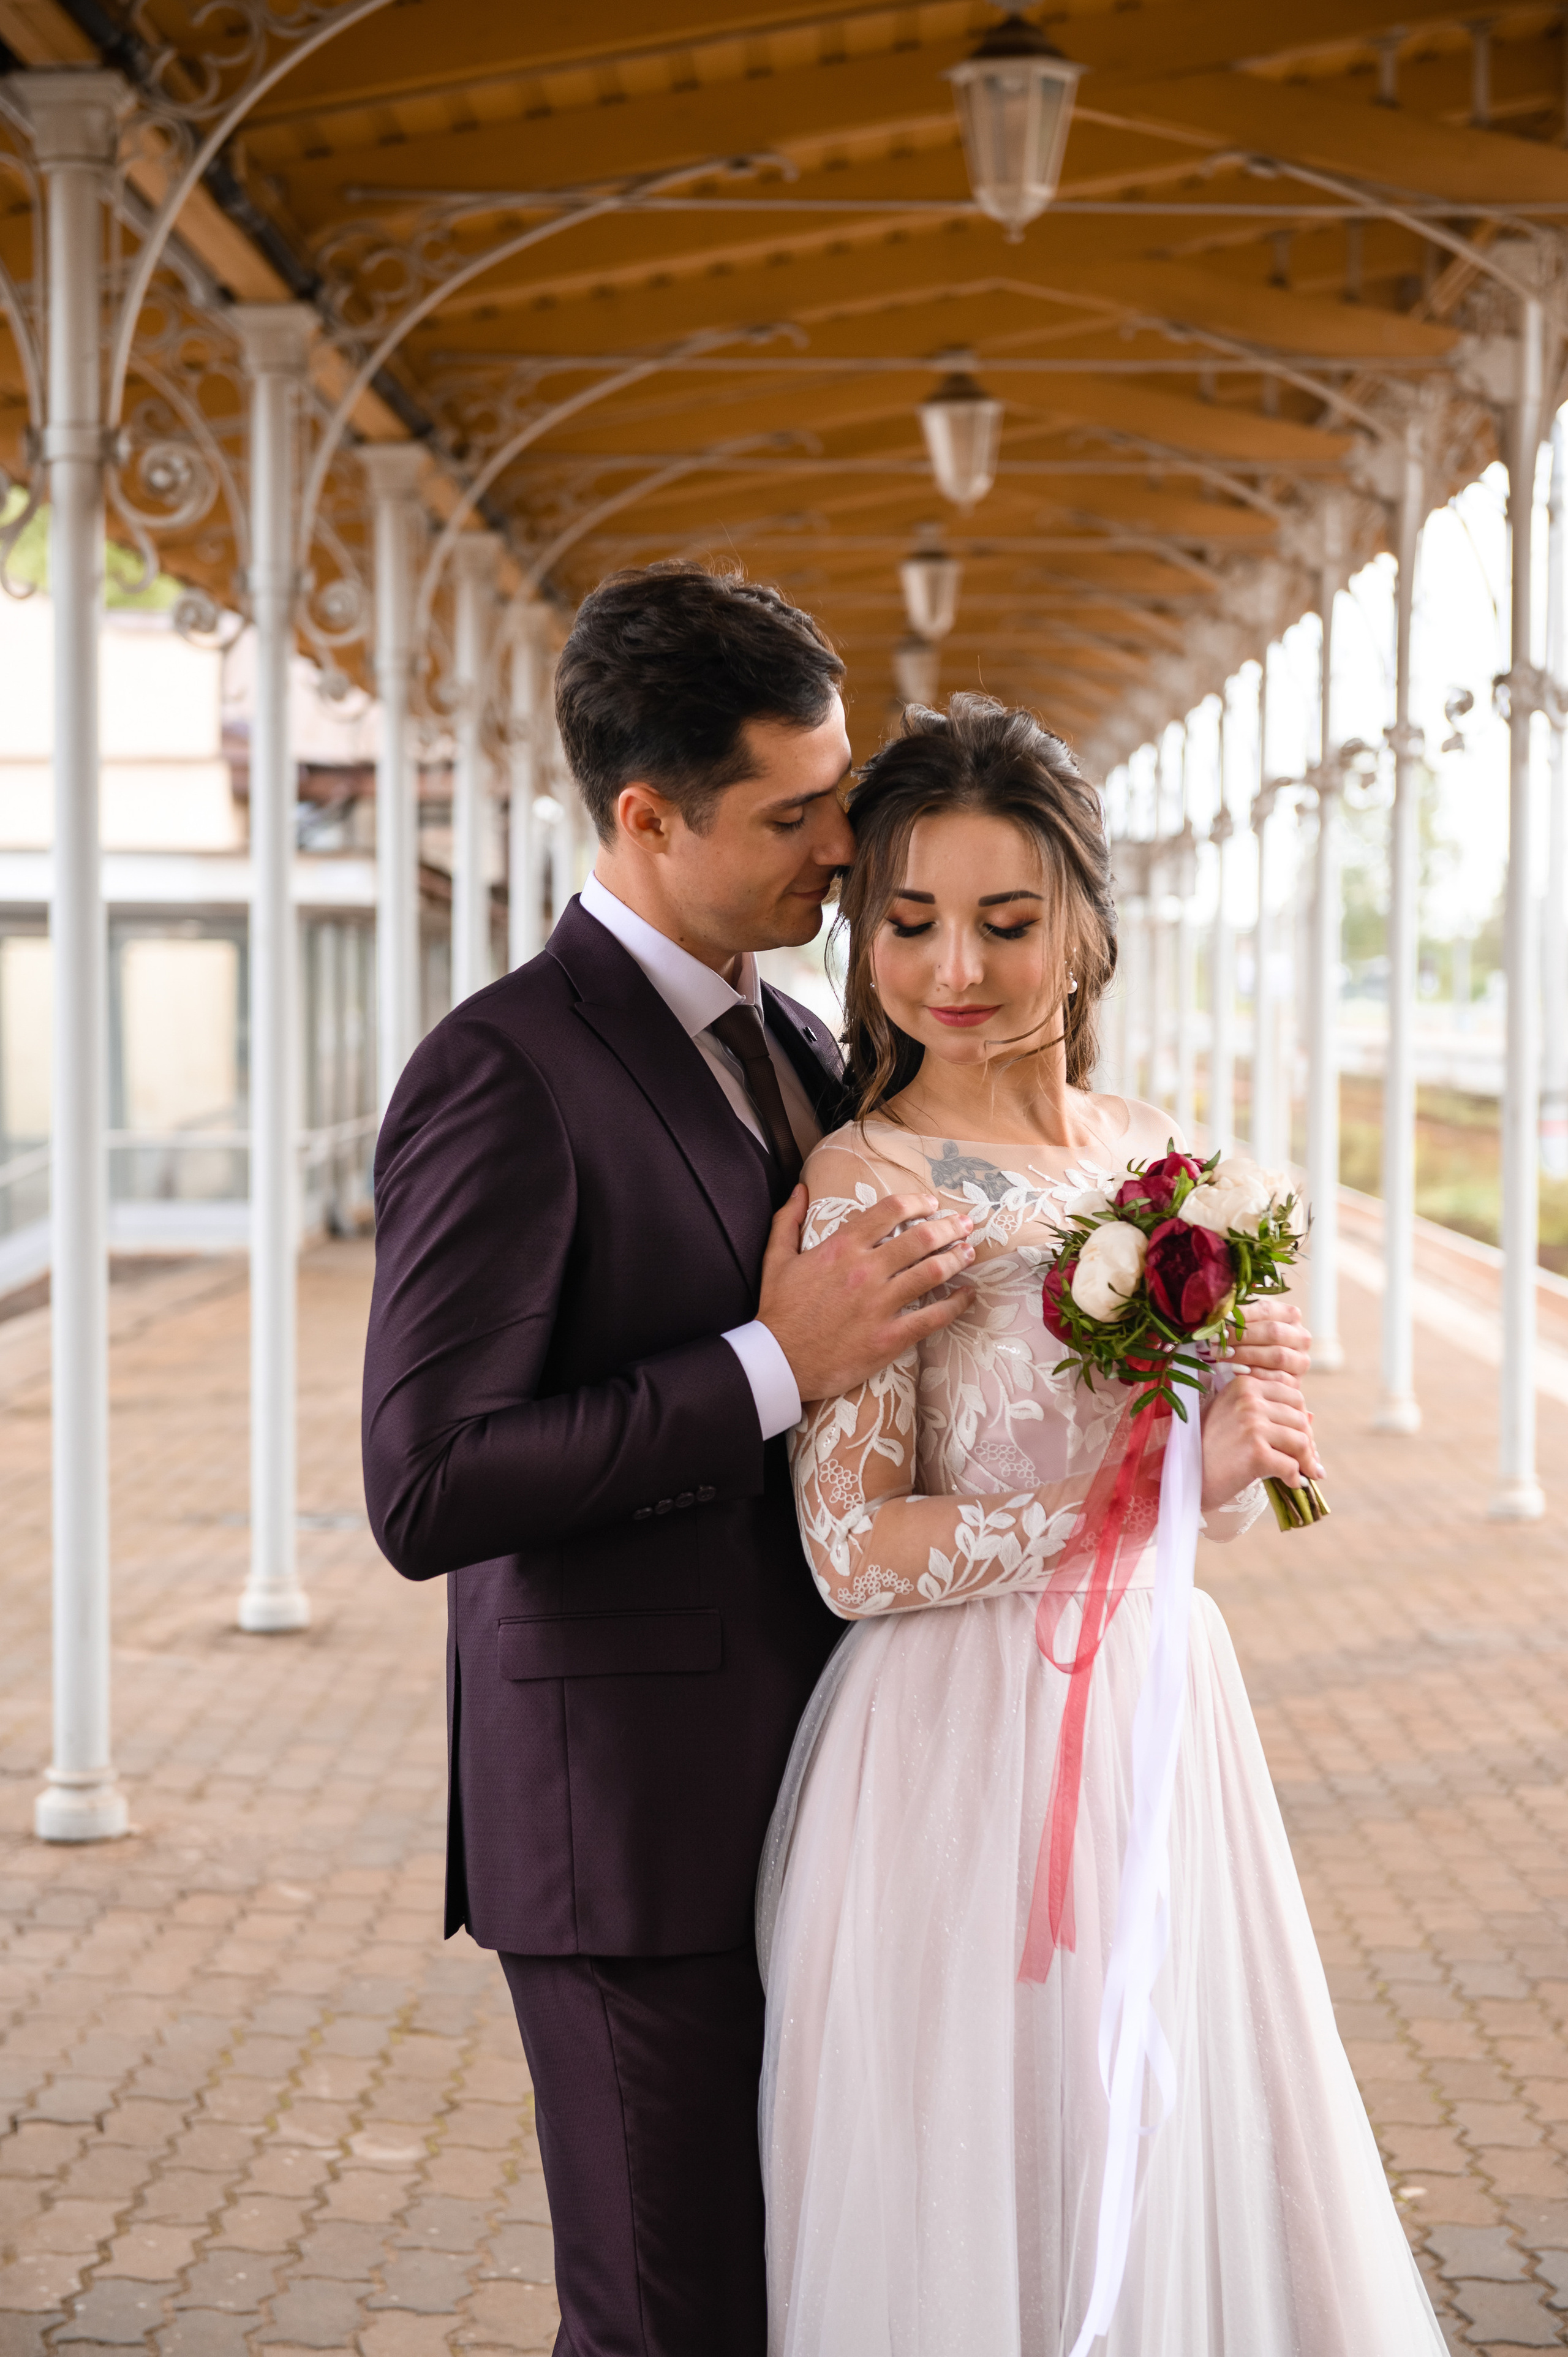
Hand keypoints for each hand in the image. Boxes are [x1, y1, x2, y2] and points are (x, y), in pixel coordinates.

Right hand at [758, 1186, 975, 1402]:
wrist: (779, 1362)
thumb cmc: (778, 1311)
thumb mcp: (776, 1259)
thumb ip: (788, 1221)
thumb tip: (800, 1190)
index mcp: (842, 1248)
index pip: (890, 1211)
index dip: (916, 1203)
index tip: (931, 1204)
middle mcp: (866, 1270)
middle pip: (921, 1238)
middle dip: (950, 1227)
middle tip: (964, 1224)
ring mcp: (880, 1304)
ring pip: (933, 1272)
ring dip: (958, 1258)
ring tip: (970, 1252)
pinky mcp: (889, 1337)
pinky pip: (933, 1317)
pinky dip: (956, 1304)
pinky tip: (968, 1295)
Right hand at [1199, 1367, 1324, 1511]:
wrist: (1185, 1475)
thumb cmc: (1210, 1447)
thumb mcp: (1235, 1418)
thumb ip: (1268, 1411)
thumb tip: (1312, 1417)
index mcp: (1244, 1384)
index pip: (1294, 1396)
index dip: (1302, 1420)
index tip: (1301, 1441)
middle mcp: (1249, 1399)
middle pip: (1300, 1419)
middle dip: (1308, 1443)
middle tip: (1307, 1462)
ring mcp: (1252, 1424)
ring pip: (1301, 1441)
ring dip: (1306, 1462)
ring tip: (1304, 1473)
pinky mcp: (1256, 1452)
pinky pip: (1291, 1465)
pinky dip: (1295, 1478)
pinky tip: (1291, 1484)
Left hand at [1224, 1300, 1311, 1381]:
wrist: (1260, 1372)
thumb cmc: (1249, 1342)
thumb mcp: (1245, 1325)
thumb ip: (1236, 1316)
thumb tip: (1220, 1310)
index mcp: (1291, 1315)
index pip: (1266, 1310)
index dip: (1241, 1315)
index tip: (1219, 1321)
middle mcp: (1301, 1337)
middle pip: (1273, 1332)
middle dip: (1242, 1336)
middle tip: (1217, 1341)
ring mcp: (1300, 1361)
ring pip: (1277, 1356)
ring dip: (1246, 1355)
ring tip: (1223, 1355)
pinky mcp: (1295, 1382)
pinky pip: (1277, 1378)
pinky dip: (1255, 1374)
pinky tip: (1236, 1371)